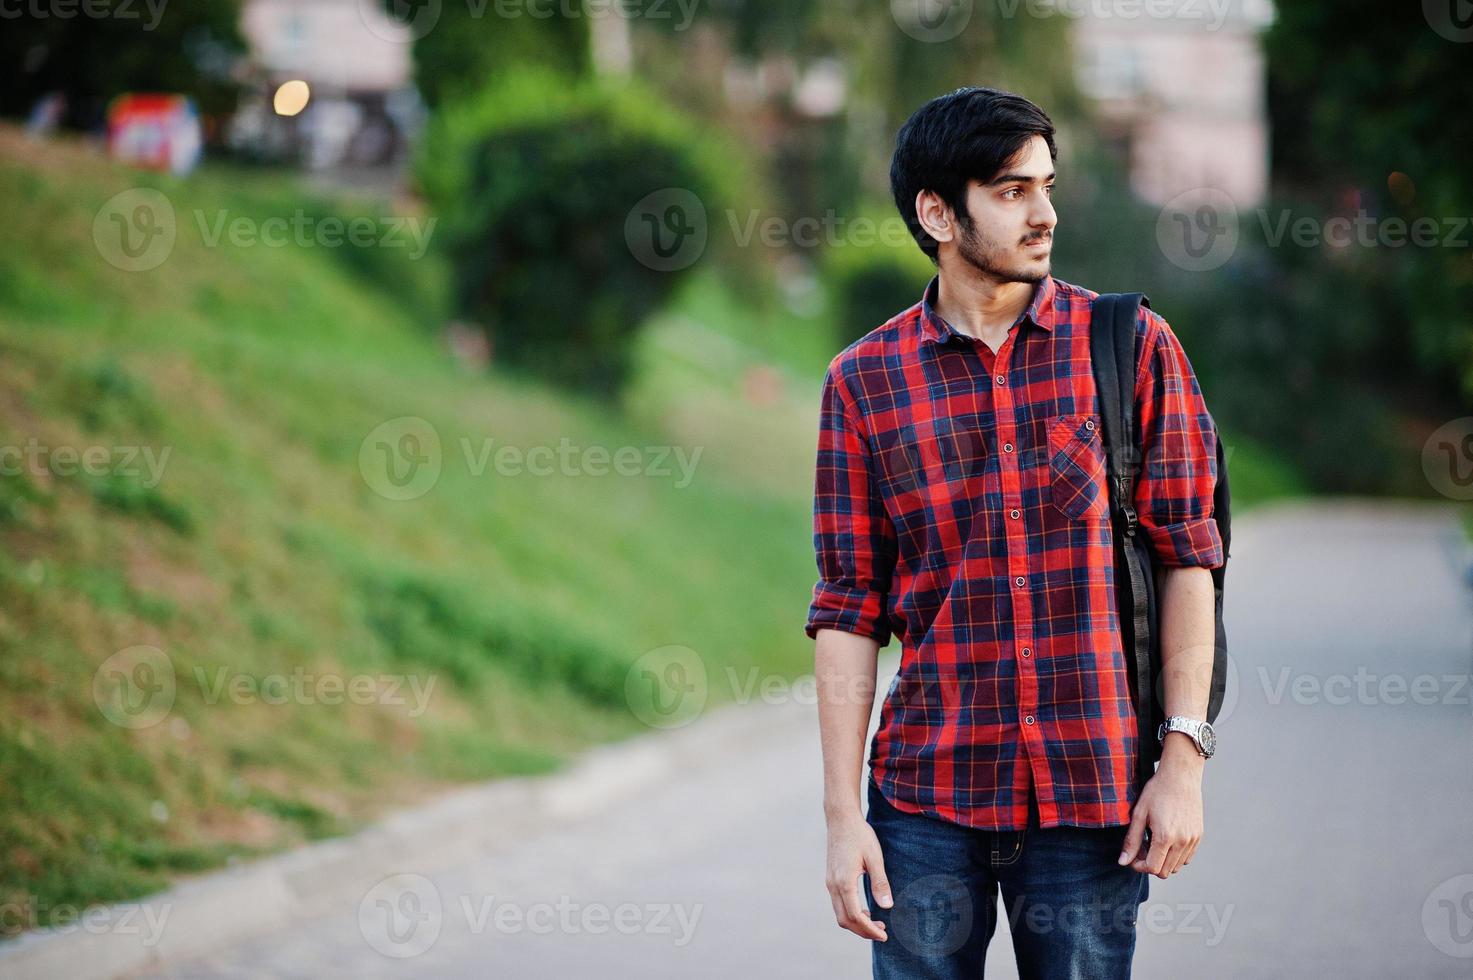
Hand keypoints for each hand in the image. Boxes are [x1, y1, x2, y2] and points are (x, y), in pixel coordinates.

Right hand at [825, 811, 891, 940]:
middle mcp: (833, 885)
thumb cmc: (859, 835)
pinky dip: (851, 913)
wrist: (841, 819)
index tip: (884, 935)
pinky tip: (865, 910)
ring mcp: (830, 882)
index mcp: (844, 882)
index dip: (869, 930)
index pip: (855, 916)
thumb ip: (880, 882)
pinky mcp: (831, 879)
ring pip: (840, 913)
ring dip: (856, 923)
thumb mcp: (875, 857)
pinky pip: (838, 904)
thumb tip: (887, 906)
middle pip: (844, 920)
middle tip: (882, 933)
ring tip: (876, 923)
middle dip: (862, 931)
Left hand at [1117, 760, 1202, 878]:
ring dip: (1163, 861)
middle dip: (1150, 865)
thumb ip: (1131, 841)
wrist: (1180, 777)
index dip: (1139, 867)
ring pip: (1176, 867)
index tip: (1133, 857)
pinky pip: (1186, 858)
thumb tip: (1122, 862)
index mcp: (1165, 837)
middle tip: (1142, 848)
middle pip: (1165, 871)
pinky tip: (1166, 840)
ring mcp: (1192, 840)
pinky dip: (1175, 856)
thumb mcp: (1139, 815)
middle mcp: (1182, 842)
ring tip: (1153, 843)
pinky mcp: (1199, 836)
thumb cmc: (1157, 792)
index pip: (1152, 868)